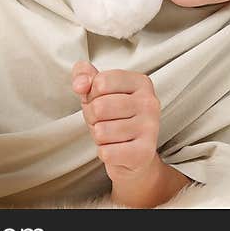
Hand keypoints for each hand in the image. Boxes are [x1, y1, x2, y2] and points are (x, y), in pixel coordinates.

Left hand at [71, 60, 161, 183]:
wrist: (133, 155)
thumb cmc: (112, 118)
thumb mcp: (96, 91)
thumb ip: (83, 75)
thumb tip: (80, 85)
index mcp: (141, 82)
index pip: (101, 82)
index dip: (92, 94)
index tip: (103, 101)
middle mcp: (150, 102)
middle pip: (99, 107)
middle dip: (93, 117)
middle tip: (105, 121)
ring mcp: (150, 128)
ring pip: (101, 131)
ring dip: (99, 137)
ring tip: (112, 136)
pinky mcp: (145, 152)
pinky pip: (106, 152)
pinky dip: (105, 153)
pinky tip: (117, 149)